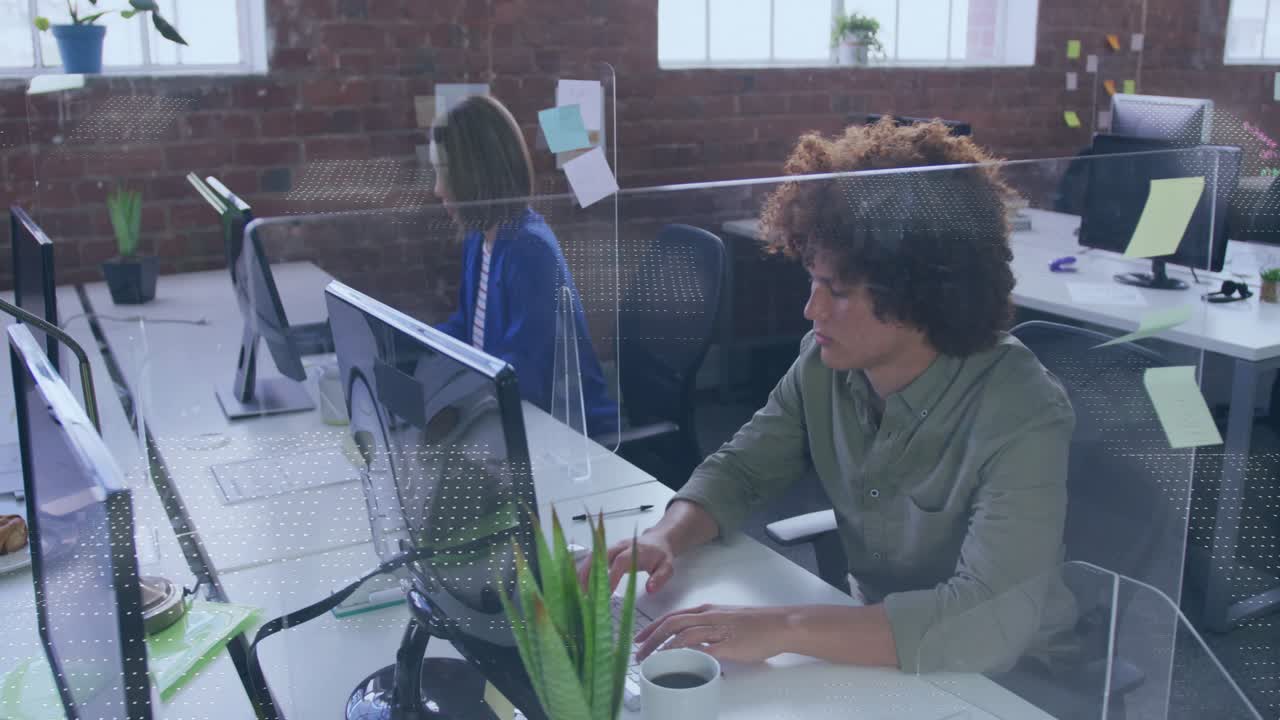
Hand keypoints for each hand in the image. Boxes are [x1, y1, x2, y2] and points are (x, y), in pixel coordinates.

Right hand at [578, 532, 675, 593]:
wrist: (658, 540)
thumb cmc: (661, 555)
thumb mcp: (667, 567)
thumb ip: (660, 578)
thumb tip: (650, 589)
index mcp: (634, 551)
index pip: (619, 562)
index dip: (611, 577)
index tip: (605, 593)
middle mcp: (620, 547)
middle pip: (599, 556)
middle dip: (589, 573)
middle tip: (583, 592)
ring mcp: (612, 548)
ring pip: (593, 557)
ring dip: (584, 572)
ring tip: (579, 591)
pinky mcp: (608, 552)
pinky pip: (593, 559)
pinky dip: (585, 570)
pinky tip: (581, 584)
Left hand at [634, 604, 788, 663]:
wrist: (780, 624)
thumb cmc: (757, 624)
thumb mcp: (726, 621)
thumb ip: (709, 630)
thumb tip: (694, 643)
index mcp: (707, 610)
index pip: (673, 616)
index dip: (653, 626)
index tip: (640, 636)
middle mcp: (709, 616)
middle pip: (671, 623)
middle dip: (650, 637)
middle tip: (637, 650)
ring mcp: (717, 629)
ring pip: (681, 634)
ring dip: (662, 646)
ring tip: (650, 659)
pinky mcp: (727, 644)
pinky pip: (701, 648)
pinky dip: (684, 653)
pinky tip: (675, 660)